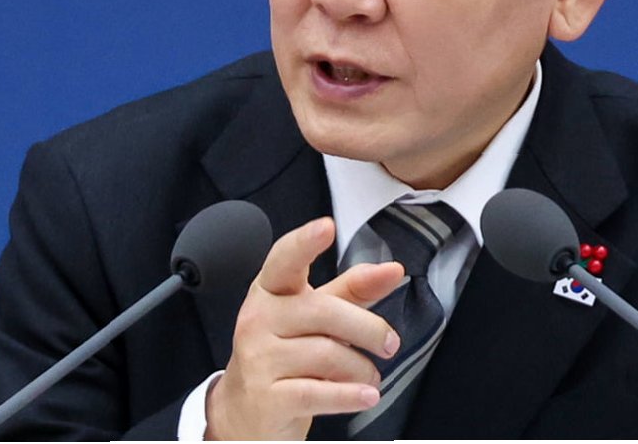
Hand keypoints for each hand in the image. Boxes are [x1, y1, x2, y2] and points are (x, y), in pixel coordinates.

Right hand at [204, 217, 404, 439]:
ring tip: (369, 376)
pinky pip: (319, 392)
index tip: (326, 227)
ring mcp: (258, 358)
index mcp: (270, 291)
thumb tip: (392, 269)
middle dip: (368, 328)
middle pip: (324, 311)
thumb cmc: (284, 355)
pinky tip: (366, 395)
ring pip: (327, 354)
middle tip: (389, 343)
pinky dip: (350, 395)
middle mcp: (258, 319)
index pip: (285, 260)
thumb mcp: (315, 319)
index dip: (305, 242)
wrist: (245, 412)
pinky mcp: (267, 397)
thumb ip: (352, 291)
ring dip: (362, 368)